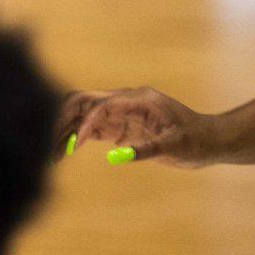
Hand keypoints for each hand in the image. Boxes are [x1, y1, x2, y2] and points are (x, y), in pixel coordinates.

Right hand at [57, 87, 216, 167]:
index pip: (101, 105)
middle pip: (82, 101)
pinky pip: (89, 128)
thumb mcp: (176, 146)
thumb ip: (148, 149)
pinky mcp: (119, 125)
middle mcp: (125, 101)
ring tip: (50, 154)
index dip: (85, 123)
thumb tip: (120, 155)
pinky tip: (62, 154)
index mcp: (139, 99)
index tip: (74, 145)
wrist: (208, 140)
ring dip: (64, 131)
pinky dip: (74, 139)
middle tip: (46, 143)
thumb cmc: (196, 140)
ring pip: (81, 115)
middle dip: (62, 120)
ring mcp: (120, 113)